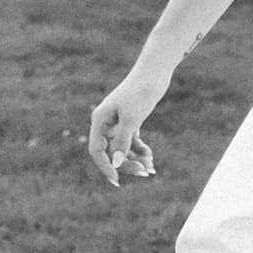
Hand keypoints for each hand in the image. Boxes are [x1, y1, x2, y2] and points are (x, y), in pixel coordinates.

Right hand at [88, 63, 168, 186]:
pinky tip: (150, 156)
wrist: (154, 72)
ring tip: (150, 168)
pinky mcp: (130, 120)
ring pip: (122, 148)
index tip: (117, 180)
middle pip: (111, 152)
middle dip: (126, 164)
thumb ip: (122, 141)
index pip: (97, 150)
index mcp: (99, 120)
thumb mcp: (131, 119)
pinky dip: (140, 149)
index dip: (106, 167)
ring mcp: (117, 122)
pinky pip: (131, 141)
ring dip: (134, 159)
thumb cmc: (140, 92)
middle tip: (144, 173)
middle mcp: (106, 122)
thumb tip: (116, 163)